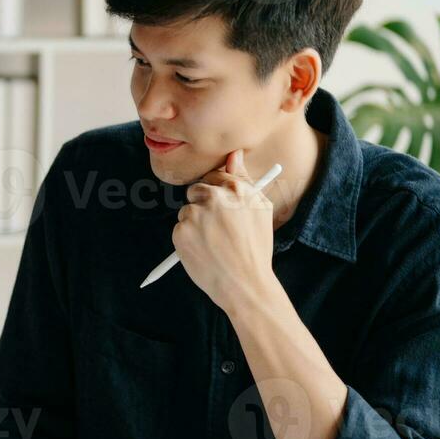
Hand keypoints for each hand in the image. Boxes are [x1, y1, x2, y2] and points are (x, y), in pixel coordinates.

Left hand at [173, 149, 278, 311]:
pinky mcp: (180, 231)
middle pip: (197, 190)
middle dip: (202, 205)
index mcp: (238, 190)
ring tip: (214, 244)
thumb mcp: (260, 211)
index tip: (220, 205)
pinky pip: (179, 228)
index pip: (216, 176)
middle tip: (216, 228)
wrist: (244, 284)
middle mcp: (216, 198)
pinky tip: (204, 251)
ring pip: (187, 210)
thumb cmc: (255, 249)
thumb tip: (234, 154)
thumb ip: (244, 180)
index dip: (217, 192)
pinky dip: (187, 239)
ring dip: (195, 223)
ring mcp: (196, 214)